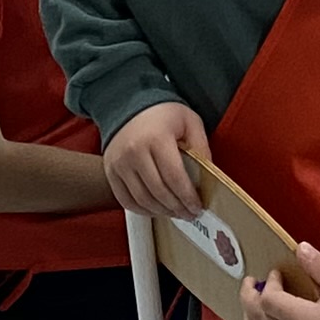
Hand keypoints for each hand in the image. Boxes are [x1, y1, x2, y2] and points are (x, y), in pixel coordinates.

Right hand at [103, 103, 209, 220]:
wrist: (129, 105)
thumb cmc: (163, 114)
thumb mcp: (189, 122)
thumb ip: (201, 148)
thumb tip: (208, 178)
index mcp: (156, 138)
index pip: (174, 177)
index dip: (187, 197)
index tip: (197, 207)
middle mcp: (134, 151)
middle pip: (158, 191)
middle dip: (177, 208)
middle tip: (189, 214)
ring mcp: (119, 163)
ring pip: (142, 199)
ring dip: (162, 211)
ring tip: (176, 213)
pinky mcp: (111, 171)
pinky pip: (126, 200)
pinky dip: (142, 210)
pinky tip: (157, 210)